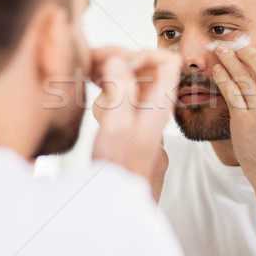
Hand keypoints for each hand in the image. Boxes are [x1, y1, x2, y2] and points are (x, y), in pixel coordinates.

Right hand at [90, 47, 180, 180]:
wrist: (116, 202)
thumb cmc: (118, 168)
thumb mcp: (116, 125)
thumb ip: (120, 89)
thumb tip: (119, 58)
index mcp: (158, 105)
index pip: (168, 62)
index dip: (143, 53)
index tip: (118, 60)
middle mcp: (154, 108)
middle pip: (144, 69)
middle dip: (118, 61)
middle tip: (91, 61)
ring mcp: (143, 116)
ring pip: (130, 81)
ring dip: (109, 75)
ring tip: (87, 76)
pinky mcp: (130, 124)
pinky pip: (122, 97)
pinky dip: (107, 90)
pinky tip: (92, 93)